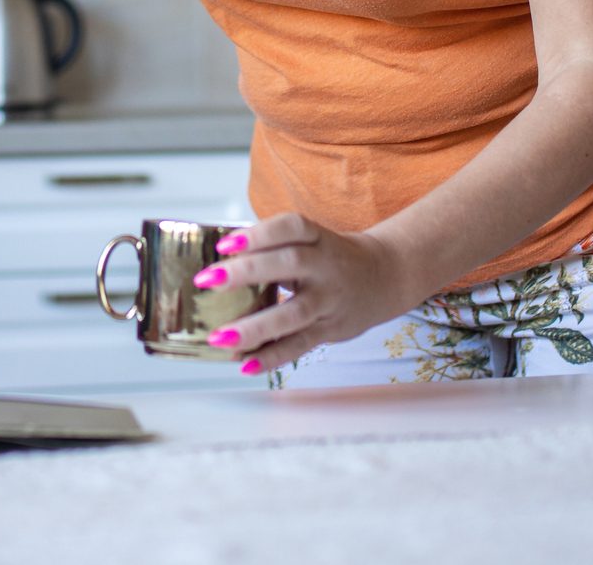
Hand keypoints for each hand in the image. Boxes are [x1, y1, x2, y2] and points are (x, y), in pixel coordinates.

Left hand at [198, 215, 424, 373]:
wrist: (385, 277)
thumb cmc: (330, 257)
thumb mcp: (310, 241)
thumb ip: (273, 249)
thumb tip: (219, 266)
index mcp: (318, 238)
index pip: (291, 227)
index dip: (258, 233)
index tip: (225, 243)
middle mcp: (325, 267)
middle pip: (288, 265)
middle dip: (246, 272)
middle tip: (206, 280)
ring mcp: (329, 300)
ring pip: (293, 313)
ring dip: (254, 327)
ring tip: (219, 337)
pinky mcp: (331, 330)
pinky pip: (300, 345)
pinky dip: (272, 357)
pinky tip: (245, 364)